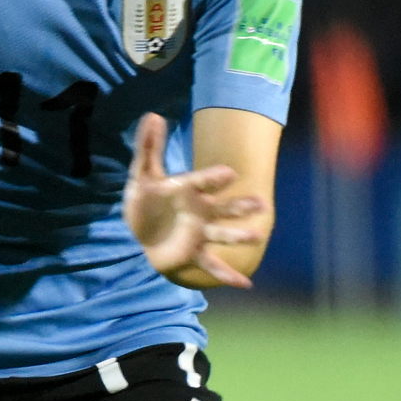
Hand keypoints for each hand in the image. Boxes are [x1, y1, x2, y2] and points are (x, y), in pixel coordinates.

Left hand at [122, 113, 267, 287]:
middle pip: (221, 208)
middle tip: (259, 203)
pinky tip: (245, 285)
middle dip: (239, 207)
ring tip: (257, 236)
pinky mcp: (192, 253)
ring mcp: (199, 233)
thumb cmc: (147, 198)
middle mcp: (199, 211)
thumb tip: (153, 115)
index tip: (229, 174)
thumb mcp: (143, 173)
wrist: (141, 228)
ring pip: (221, 234)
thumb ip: (148, 146)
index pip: (202, 182)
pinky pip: (212, 265)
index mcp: (188, 189)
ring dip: (238, 236)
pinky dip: (227, 275)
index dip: (214, 178)